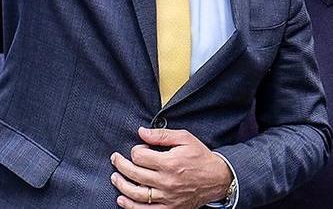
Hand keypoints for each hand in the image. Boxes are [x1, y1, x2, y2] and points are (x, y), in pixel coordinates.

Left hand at [109, 127, 231, 208]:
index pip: (140, 157)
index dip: (136, 150)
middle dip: (120, 165)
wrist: (217, 178)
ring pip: (136, 194)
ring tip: (115, 178)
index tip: (139, 149)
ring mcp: (168, 197)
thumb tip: (141, 132)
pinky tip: (122, 199)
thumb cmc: (200, 156)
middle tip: (115, 159)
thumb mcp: (184, 138)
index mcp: (170, 163)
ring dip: (121, 185)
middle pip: (134, 174)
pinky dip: (130, 207)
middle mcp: (167, 182)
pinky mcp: (170, 208)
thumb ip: (161, 135)